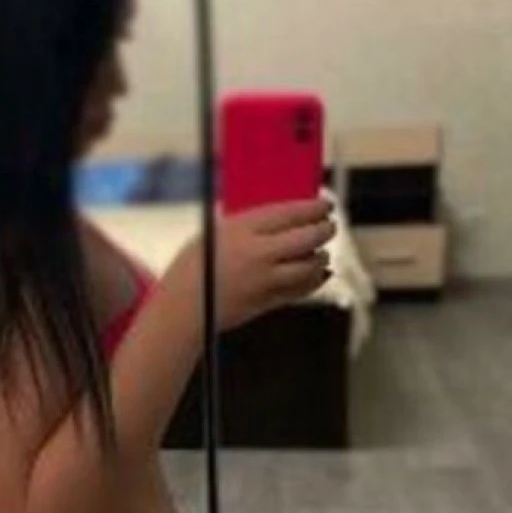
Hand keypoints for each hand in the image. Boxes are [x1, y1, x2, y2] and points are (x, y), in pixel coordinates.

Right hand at [166, 199, 335, 330]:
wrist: (182, 309)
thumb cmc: (191, 270)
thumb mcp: (212, 235)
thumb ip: (243, 225)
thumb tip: (272, 218)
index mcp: (242, 230)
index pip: (288, 213)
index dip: (312, 207)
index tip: (324, 204)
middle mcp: (258, 252)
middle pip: (306, 237)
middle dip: (324, 230)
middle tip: (329, 226)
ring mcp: (266, 279)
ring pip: (309, 264)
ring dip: (320, 256)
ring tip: (321, 252)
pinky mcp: (268, 301)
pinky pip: (301, 289)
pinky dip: (314, 280)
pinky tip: (319, 274)